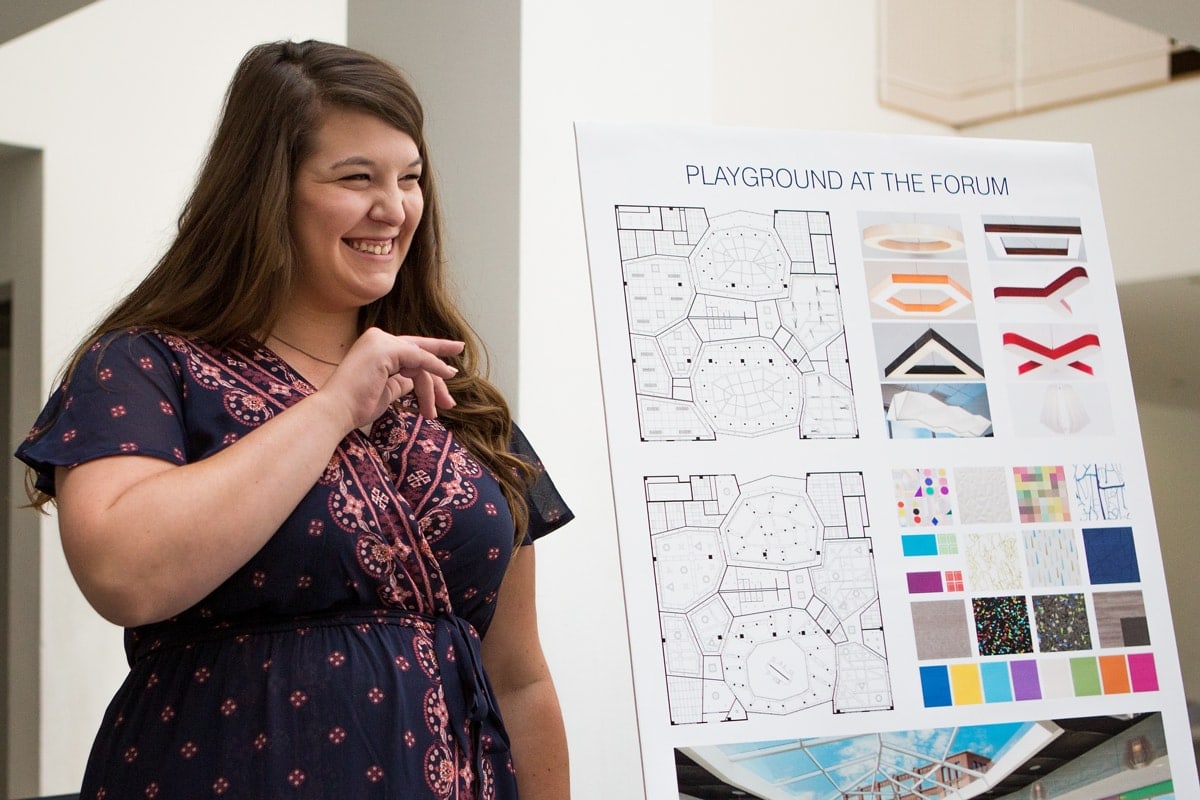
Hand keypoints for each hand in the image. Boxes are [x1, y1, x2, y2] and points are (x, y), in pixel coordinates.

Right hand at [321, 327, 463, 429]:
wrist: (336, 411)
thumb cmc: (356, 406)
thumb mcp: (386, 391)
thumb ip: (401, 381)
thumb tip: (417, 381)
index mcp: (375, 347)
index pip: (410, 352)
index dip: (433, 359)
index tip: (450, 372)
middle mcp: (377, 338)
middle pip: (419, 354)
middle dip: (439, 372)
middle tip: (451, 397)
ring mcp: (381, 341)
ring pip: (421, 361)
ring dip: (432, 388)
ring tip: (435, 411)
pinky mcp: (386, 348)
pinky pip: (420, 358)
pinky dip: (436, 367)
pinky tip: (448, 376)